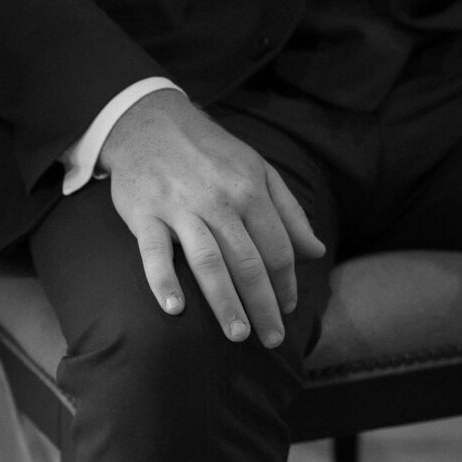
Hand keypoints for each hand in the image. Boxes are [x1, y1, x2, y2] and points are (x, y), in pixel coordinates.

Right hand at [100, 90, 325, 346]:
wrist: (148, 121)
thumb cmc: (208, 151)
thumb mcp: (257, 169)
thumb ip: (288, 212)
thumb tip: (317, 251)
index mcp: (251, 190)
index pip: (277, 249)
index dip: (287, 284)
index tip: (288, 311)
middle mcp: (219, 200)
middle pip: (249, 262)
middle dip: (264, 305)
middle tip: (272, 340)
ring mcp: (180, 208)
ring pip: (209, 262)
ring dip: (225, 302)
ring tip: (238, 335)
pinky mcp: (145, 213)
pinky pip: (155, 252)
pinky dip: (164, 281)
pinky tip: (175, 309)